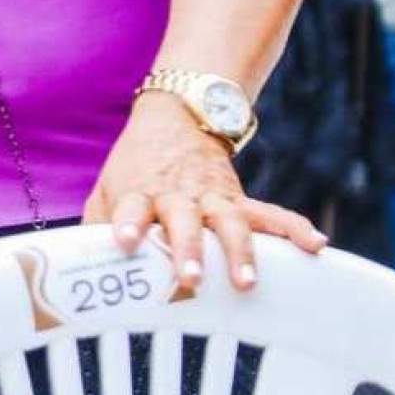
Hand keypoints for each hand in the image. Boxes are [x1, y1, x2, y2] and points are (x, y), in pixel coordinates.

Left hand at [84, 93, 326, 291]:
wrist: (176, 114)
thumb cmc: (136, 165)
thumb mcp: (110, 187)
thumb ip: (98, 225)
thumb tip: (78, 269)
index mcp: (140, 192)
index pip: (131, 209)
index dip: (128, 225)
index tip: (125, 242)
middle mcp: (177, 195)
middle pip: (183, 222)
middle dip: (187, 250)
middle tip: (190, 278)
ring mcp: (212, 197)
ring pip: (230, 223)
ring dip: (239, 251)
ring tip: (248, 281)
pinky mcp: (238, 197)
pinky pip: (271, 214)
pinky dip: (294, 228)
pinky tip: (315, 245)